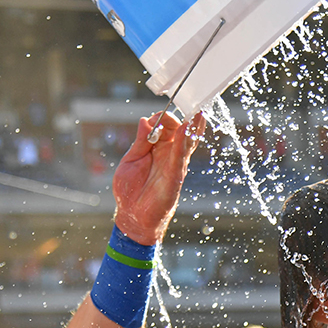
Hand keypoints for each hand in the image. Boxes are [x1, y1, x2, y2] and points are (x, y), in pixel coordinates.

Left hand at [112, 113, 204, 245]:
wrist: (132, 216)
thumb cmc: (130, 190)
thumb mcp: (130, 160)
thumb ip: (139, 142)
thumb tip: (145, 120)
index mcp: (156, 148)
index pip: (164, 125)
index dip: (160, 118)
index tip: (151, 121)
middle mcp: (168, 154)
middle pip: (179, 129)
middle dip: (176, 118)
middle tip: (168, 116)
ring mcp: (174, 164)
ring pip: (187, 140)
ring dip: (192, 125)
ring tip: (197, 112)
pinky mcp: (176, 175)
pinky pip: (181, 155)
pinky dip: (185, 141)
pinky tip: (187, 129)